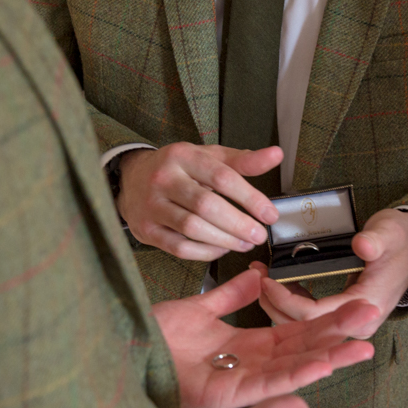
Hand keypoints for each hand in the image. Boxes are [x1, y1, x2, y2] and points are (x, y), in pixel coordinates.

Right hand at [117, 142, 281, 259]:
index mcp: (183, 156)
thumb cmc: (178, 169)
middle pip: (206, 205)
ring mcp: (153, 205)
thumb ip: (242, 160)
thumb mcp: (208, 156)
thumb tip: (276, 155)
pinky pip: (179, 247)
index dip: (250, 198)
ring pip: (192, 228)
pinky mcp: (146, 229)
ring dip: (224, 240)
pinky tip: (221, 249)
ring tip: (244, 243)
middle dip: (238, 224)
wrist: (131, 179)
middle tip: (259, 235)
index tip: (269, 214)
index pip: (222, 177)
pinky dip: (205, 252)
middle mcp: (164, 178)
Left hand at [152, 267, 376, 407]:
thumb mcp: (200, 308)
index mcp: (246, 346)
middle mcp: (251, 365)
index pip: (296, 332)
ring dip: (331, 356)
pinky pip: (270, 384)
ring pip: (296, 368)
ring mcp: (244, 382)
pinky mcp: (231, 396)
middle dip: (339, 333)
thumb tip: (257, 274)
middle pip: (305, 348)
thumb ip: (230, 295)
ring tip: (364, 345)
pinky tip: (324, 364)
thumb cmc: (157, 336)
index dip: (326, 320)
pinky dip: (299, 374)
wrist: (126, 348)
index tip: (356, 305)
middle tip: (373, 314)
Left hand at [255, 208, 407, 338]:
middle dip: (273, 301)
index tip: (266, 280)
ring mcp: (347, 320)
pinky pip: (308, 312)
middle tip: (254, 276)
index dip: (285, 300)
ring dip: (277, 301)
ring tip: (258, 276)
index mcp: (367, 307)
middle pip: (302, 324)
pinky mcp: (340, 311)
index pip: (314, 315)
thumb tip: (362, 245)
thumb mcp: (389, 233)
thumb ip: (375, 241)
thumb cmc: (401, 240)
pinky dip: (289, 298)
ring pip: (301, 322)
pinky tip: (274, 281)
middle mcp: (356, 323)